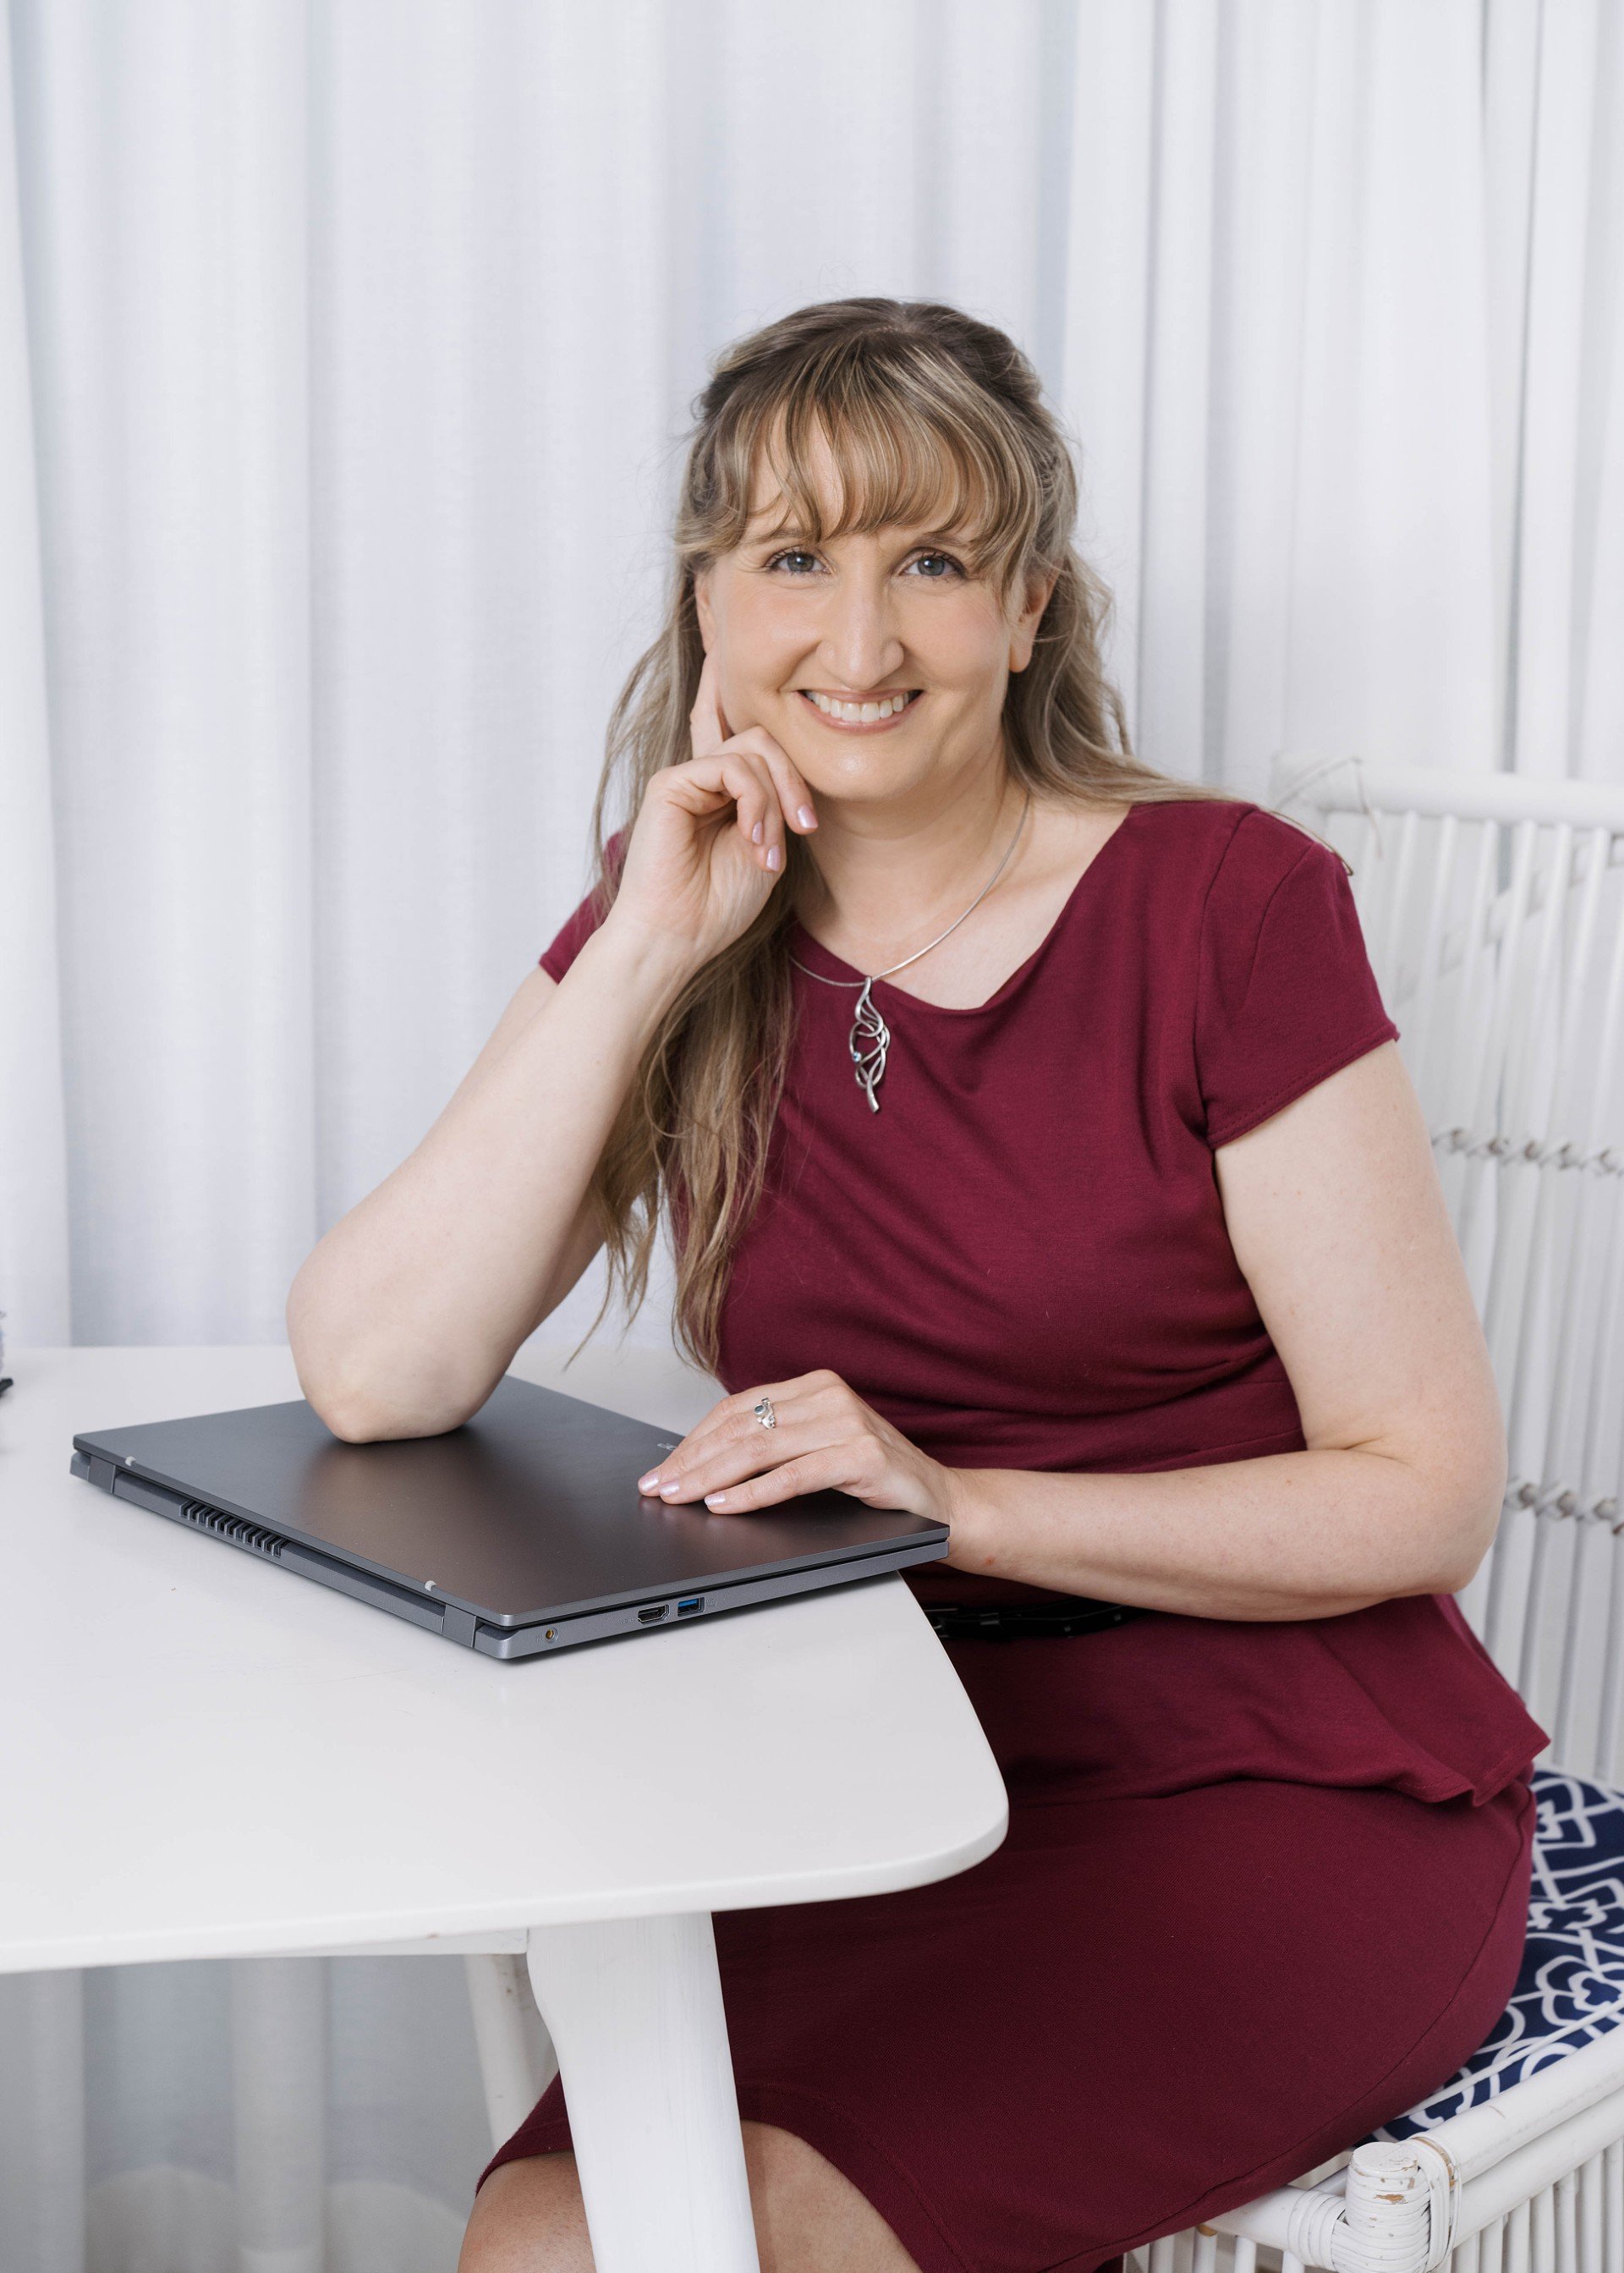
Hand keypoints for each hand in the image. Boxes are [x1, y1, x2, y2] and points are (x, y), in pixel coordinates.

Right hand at [603, 649, 820, 971]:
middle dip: (794, 777)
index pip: (730, 728)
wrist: (677, 937)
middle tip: (805, 825)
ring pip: (753, 748)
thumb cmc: (718, 906)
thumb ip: (773, 806)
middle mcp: (701, 777)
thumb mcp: (765, 850)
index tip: (726, 653)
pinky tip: (752, 840)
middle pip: (762, 737)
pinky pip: (731, 767)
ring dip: (775, 799)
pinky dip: (754, 802)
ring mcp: (685, 778)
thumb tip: (782, 774)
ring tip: (769, 850)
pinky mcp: (670, 783)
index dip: (727, 688)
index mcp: (721, 792)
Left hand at [634, 1367, 969, 1534]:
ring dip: (711, 1476)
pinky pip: (794, 1475)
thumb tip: (704, 1465)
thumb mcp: (819, 1451)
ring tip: (681, 1497)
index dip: (693, 1440)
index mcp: (814, 1386)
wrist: (942, 1500)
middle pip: (742, 1427)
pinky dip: (753, 1493)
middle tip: (659, 1488)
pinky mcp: (863, 1455)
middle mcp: (829, 1395)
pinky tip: (725, 1505)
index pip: (737, 1409)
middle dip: (693, 1461)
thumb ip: (776, 1445)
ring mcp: (848, 1422)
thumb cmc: (876, 1479)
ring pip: (760, 1448)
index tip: (663, 1470)